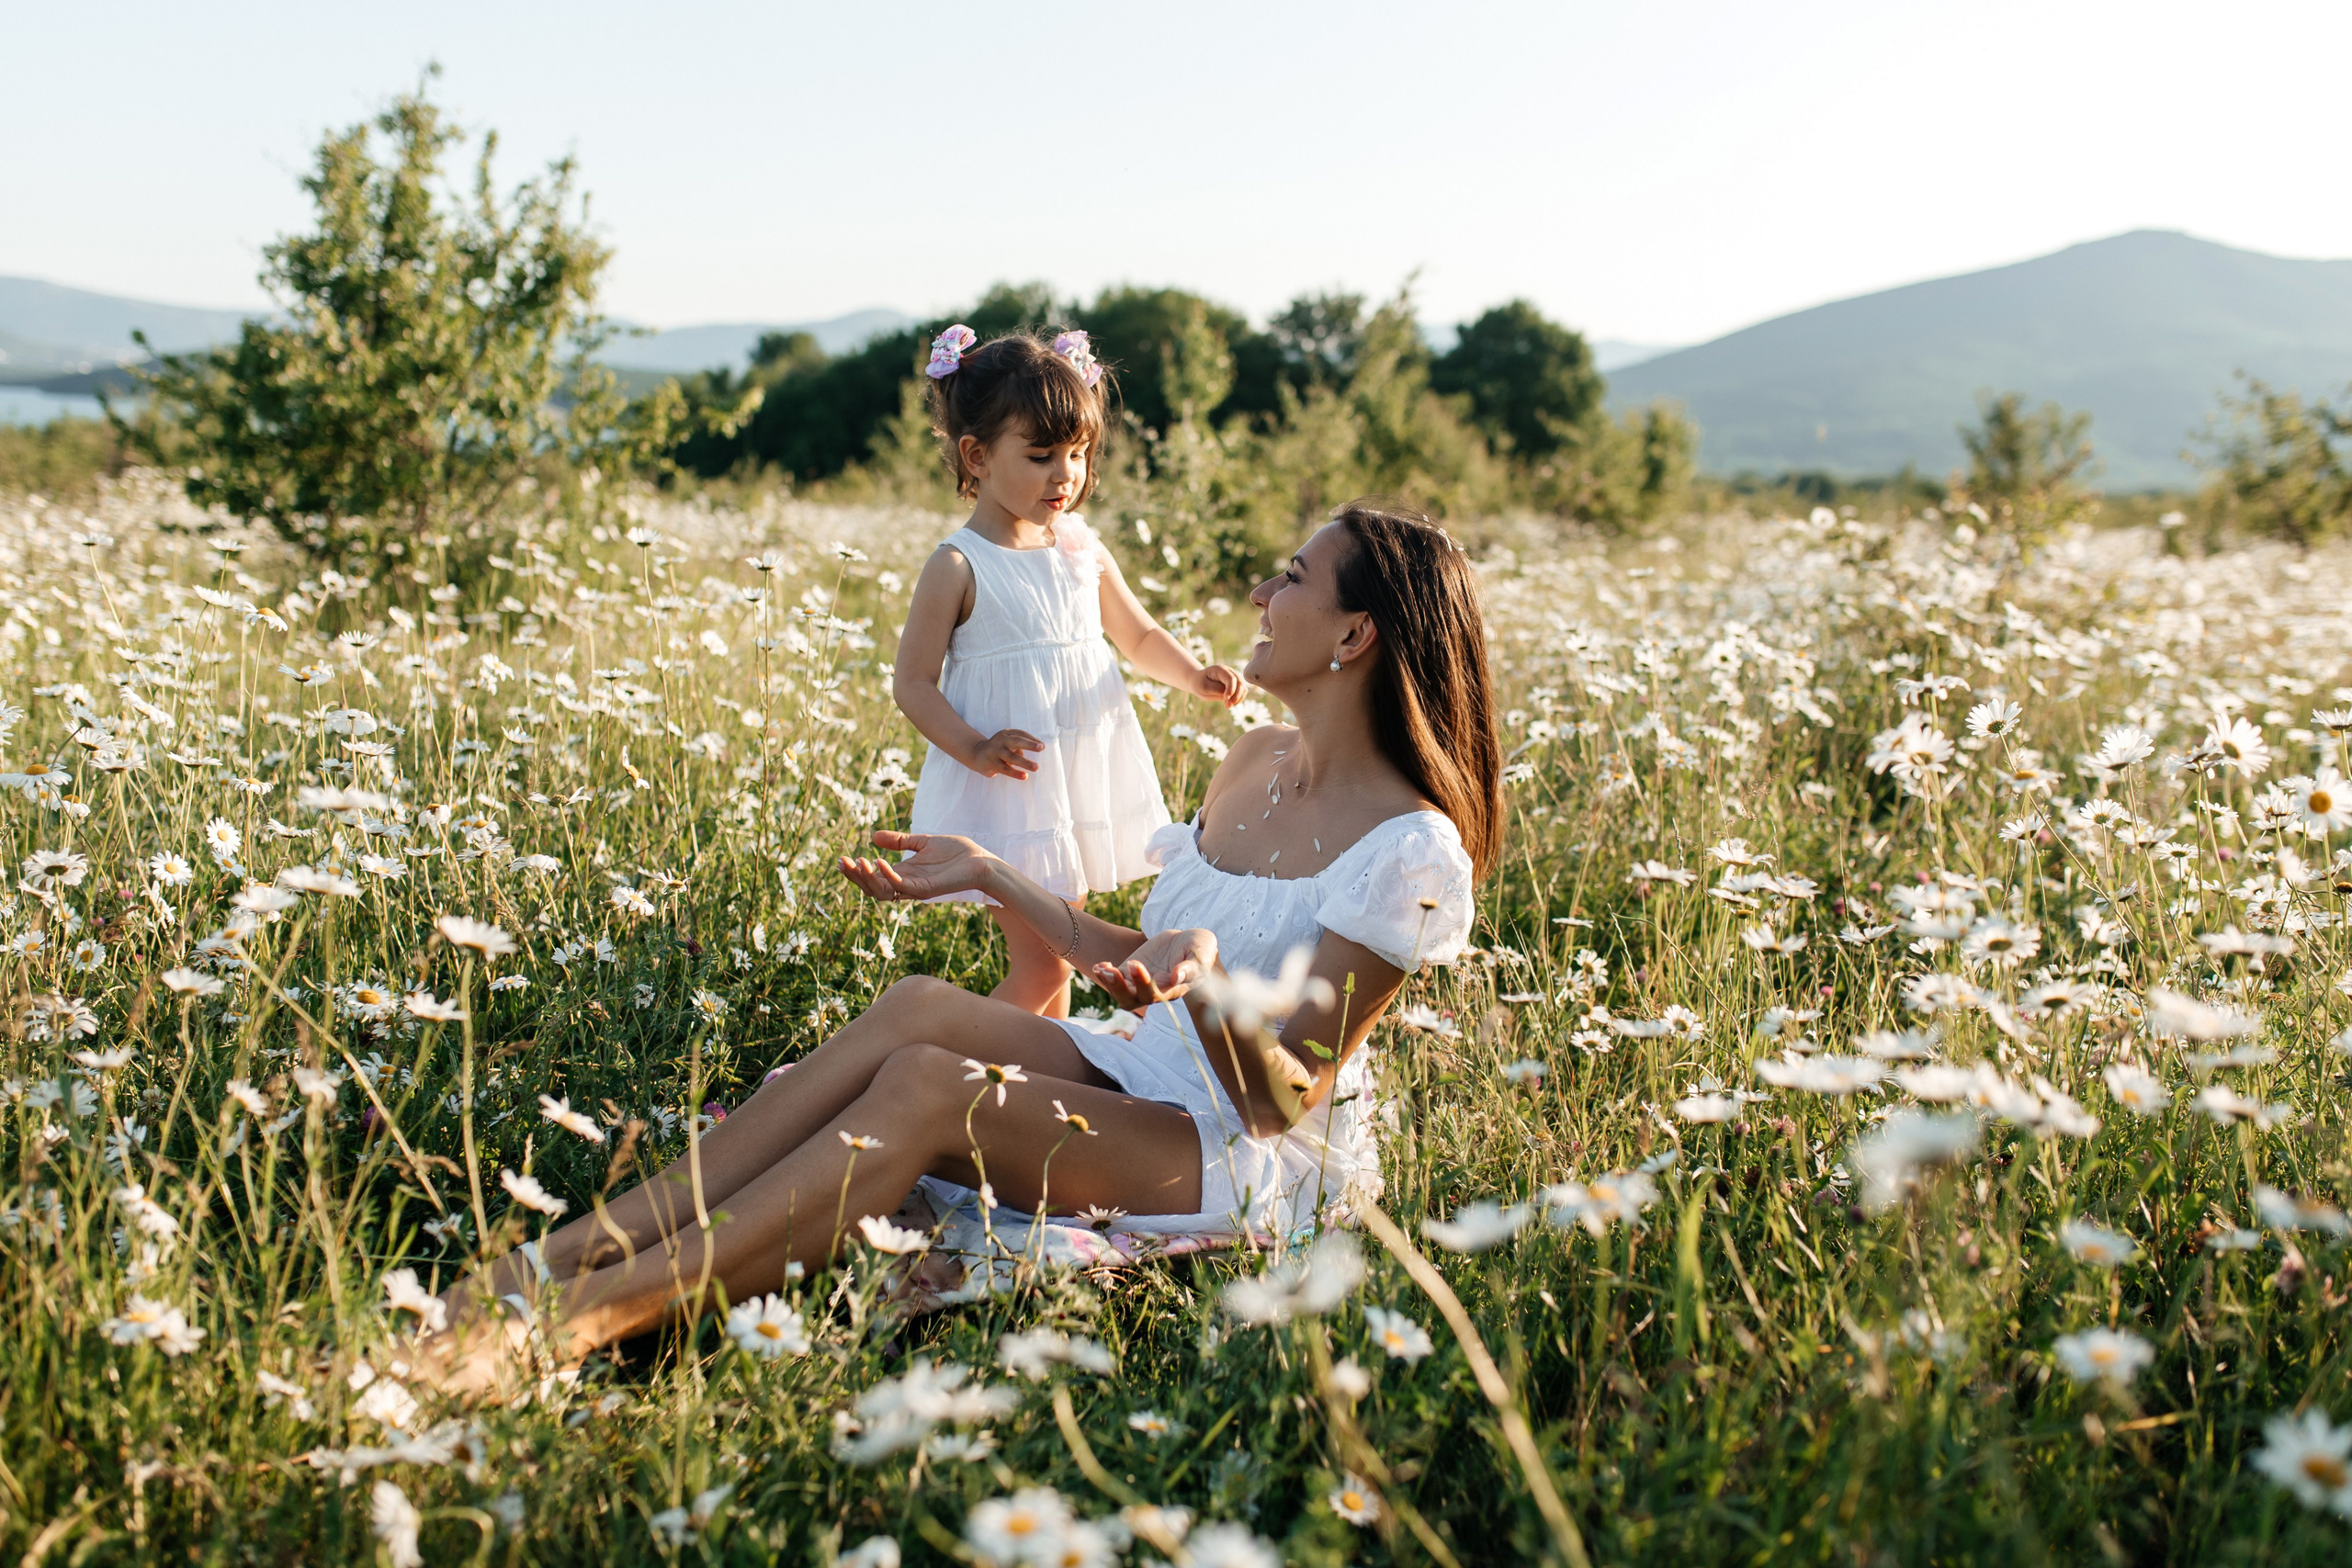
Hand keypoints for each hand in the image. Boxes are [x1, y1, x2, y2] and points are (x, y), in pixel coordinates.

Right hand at [839, 830, 1000, 902]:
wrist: (981, 861)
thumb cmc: (957, 852)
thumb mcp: (923, 841)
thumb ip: (900, 840)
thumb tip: (874, 837)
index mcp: (904, 873)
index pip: (873, 877)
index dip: (856, 871)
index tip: (841, 860)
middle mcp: (906, 884)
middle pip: (872, 887)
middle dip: (855, 877)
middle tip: (841, 863)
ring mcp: (915, 888)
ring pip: (883, 891)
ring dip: (867, 878)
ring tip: (856, 862)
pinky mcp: (926, 889)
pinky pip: (902, 886)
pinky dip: (888, 875)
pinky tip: (879, 861)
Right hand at [967, 729, 1044, 779]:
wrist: (976, 754)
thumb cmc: (999, 748)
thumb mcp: (1008, 742)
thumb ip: (1020, 745)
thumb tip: (1035, 749)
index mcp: (1006, 734)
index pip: (1021, 734)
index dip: (1032, 739)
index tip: (1042, 746)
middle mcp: (1000, 741)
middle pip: (1016, 741)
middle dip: (1028, 744)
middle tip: (1040, 748)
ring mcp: (995, 752)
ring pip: (1011, 757)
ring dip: (1024, 762)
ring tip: (1036, 767)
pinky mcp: (992, 764)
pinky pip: (1005, 769)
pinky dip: (1015, 773)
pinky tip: (1024, 776)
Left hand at [1088, 928, 1216, 1008]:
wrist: (1188, 942)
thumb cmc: (1199, 948)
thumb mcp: (1201, 951)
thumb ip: (1192, 966)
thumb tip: (1177, 977)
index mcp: (1172, 989)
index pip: (1155, 993)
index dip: (1143, 983)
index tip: (1136, 964)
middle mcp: (1154, 991)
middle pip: (1133, 1000)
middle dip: (1120, 987)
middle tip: (1113, 970)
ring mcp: (1140, 983)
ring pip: (1121, 994)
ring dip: (1110, 984)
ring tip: (1104, 969)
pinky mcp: (1130, 972)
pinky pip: (1114, 980)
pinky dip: (1105, 974)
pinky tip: (1100, 965)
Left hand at [1195, 665, 1245, 707]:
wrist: (1199, 681)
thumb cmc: (1200, 683)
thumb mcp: (1204, 687)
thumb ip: (1216, 689)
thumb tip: (1229, 695)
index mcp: (1220, 670)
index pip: (1231, 678)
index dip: (1231, 689)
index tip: (1226, 699)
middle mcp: (1229, 672)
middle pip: (1240, 683)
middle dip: (1236, 696)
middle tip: (1227, 706)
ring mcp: (1234, 677)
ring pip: (1243, 688)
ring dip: (1238, 699)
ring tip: (1228, 706)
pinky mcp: (1236, 684)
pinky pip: (1242, 692)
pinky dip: (1238, 699)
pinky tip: (1229, 704)